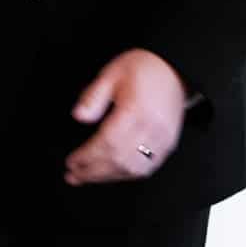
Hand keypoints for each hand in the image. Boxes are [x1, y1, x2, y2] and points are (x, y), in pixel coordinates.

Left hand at [65, 48, 186, 185]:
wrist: (174, 69)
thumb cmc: (143, 69)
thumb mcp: (111, 74)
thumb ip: (93, 96)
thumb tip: (78, 117)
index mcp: (136, 110)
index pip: (108, 142)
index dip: (87, 156)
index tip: (71, 162)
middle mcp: (152, 129)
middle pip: (118, 160)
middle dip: (92, 172)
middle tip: (72, 175)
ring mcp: (163, 139)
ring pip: (132, 169)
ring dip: (107, 177)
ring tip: (86, 177)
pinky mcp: (168, 144)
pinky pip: (146, 169)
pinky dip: (125, 175)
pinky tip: (110, 174)